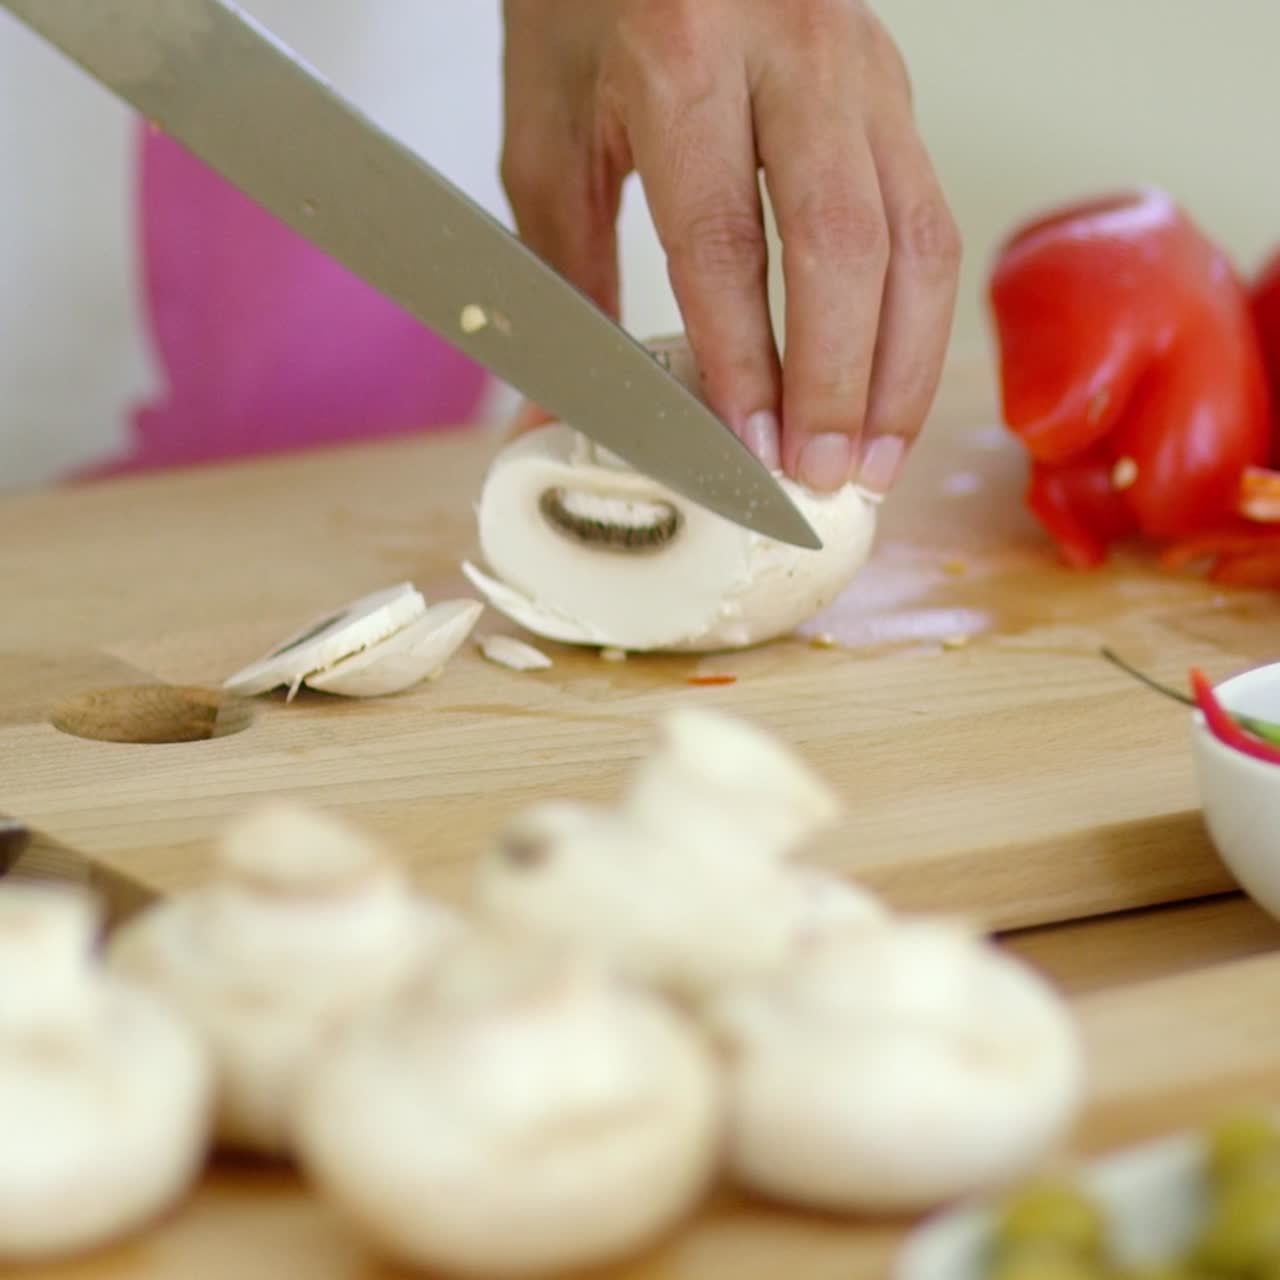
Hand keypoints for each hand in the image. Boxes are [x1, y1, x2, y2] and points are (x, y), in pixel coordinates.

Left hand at [500, 0, 960, 493]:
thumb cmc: (586, 4)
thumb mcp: (548, 132)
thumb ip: (563, 274)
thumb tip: (566, 407)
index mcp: (685, 53)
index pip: (726, 241)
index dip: (745, 364)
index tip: (748, 454)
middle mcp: (795, 50)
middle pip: (844, 246)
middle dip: (837, 383)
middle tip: (820, 478)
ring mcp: (863, 66)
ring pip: (917, 237)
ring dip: (901, 366)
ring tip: (873, 458)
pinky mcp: (894, 90)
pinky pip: (928, 218)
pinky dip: (917, 319)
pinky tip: (892, 386)